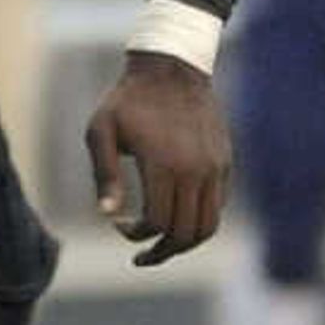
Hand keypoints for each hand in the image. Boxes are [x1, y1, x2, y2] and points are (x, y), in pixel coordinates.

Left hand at [87, 50, 228, 266]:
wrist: (172, 67)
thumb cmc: (128, 100)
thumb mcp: (101, 131)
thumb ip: (105, 176)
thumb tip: (108, 216)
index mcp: (163, 164)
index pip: (157, 223)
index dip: (136, 236)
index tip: (119, 227)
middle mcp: (194, 170)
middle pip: (185, 234)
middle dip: (161, 252)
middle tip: (141, 257)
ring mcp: (213, 167)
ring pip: (208, 226)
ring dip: (184, 244)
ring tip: (163, 247)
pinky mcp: (224, 163)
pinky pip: (217, 206)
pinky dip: (198, 221)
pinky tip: (177, 216)